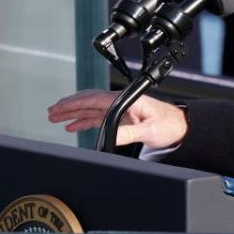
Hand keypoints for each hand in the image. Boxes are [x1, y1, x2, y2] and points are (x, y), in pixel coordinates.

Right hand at [47, 89, 187, 148]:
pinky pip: (98, 117)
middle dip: (69, 106)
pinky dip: (84, 121)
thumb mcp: (150, 131)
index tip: (59, 107)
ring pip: (91, 108)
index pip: (95, 99)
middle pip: (89, 101)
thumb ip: (130, 133)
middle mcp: (121, 103)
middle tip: (51, 112)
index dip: (76, 103)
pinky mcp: (122, 118)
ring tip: (55, 117)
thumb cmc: (170, 125)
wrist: (181, 126)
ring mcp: (121, 110)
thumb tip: (111, 134)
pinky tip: (72, 126)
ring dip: (73, 112)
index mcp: (127, 101)